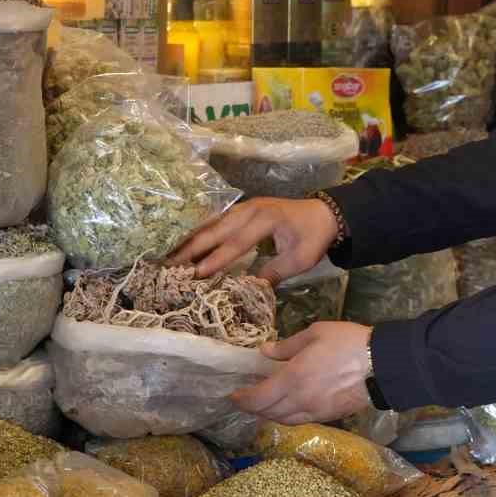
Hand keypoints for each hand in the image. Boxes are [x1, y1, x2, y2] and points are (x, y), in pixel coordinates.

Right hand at [171, 197, 338, 281]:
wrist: (325, 214)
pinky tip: (186, 242)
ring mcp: (244, 207)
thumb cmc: (313, 237)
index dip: (216, 260)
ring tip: (171, 254)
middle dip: (193, 248)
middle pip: (217, 230)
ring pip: (213, 223)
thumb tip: (248, 289)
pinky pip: (218, 221)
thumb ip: (274, 274)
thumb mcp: (299, 260)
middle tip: (171, 264)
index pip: (237, 243)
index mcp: (266, 219)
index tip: (197, 275)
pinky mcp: (242, 209)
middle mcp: (251, 209)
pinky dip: (202, 232)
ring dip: (193, 239)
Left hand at [231, 322, 373, 423]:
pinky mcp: (329, 416)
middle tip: (245, 399)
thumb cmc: (347, 343)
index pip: (258, 398)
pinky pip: (300, 421)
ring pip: (284, 420)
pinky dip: (288, 416)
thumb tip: (265, 352)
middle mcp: (300, 401)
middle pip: (268, 413)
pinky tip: (288, 407)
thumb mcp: (315, 333)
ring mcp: (315, 412)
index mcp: (293, 379)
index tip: (233, 395)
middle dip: (253, 408)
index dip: (242, 400)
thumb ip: (287, 346)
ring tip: (264, 404)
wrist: (383, 365)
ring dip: (269, 414)